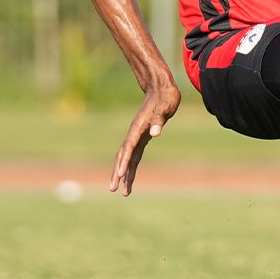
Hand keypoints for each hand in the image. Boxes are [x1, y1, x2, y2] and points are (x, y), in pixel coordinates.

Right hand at [111, 78, 179, 195]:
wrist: (160, 87)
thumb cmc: (165, 97)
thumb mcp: (166, 107)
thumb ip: (159, 120)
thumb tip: (155, 133)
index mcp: (138, 128)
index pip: (129, 148)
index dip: (124, 162)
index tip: (120, 175)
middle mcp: (134, 133)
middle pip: (122, 156)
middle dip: (118, 173)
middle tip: (113, 189)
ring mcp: (137, 135)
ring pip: (126, 157)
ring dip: (123, 173)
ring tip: (123, 191)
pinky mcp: (142, 136)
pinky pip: (133, 155)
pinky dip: (131, 166)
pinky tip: (129, 177)